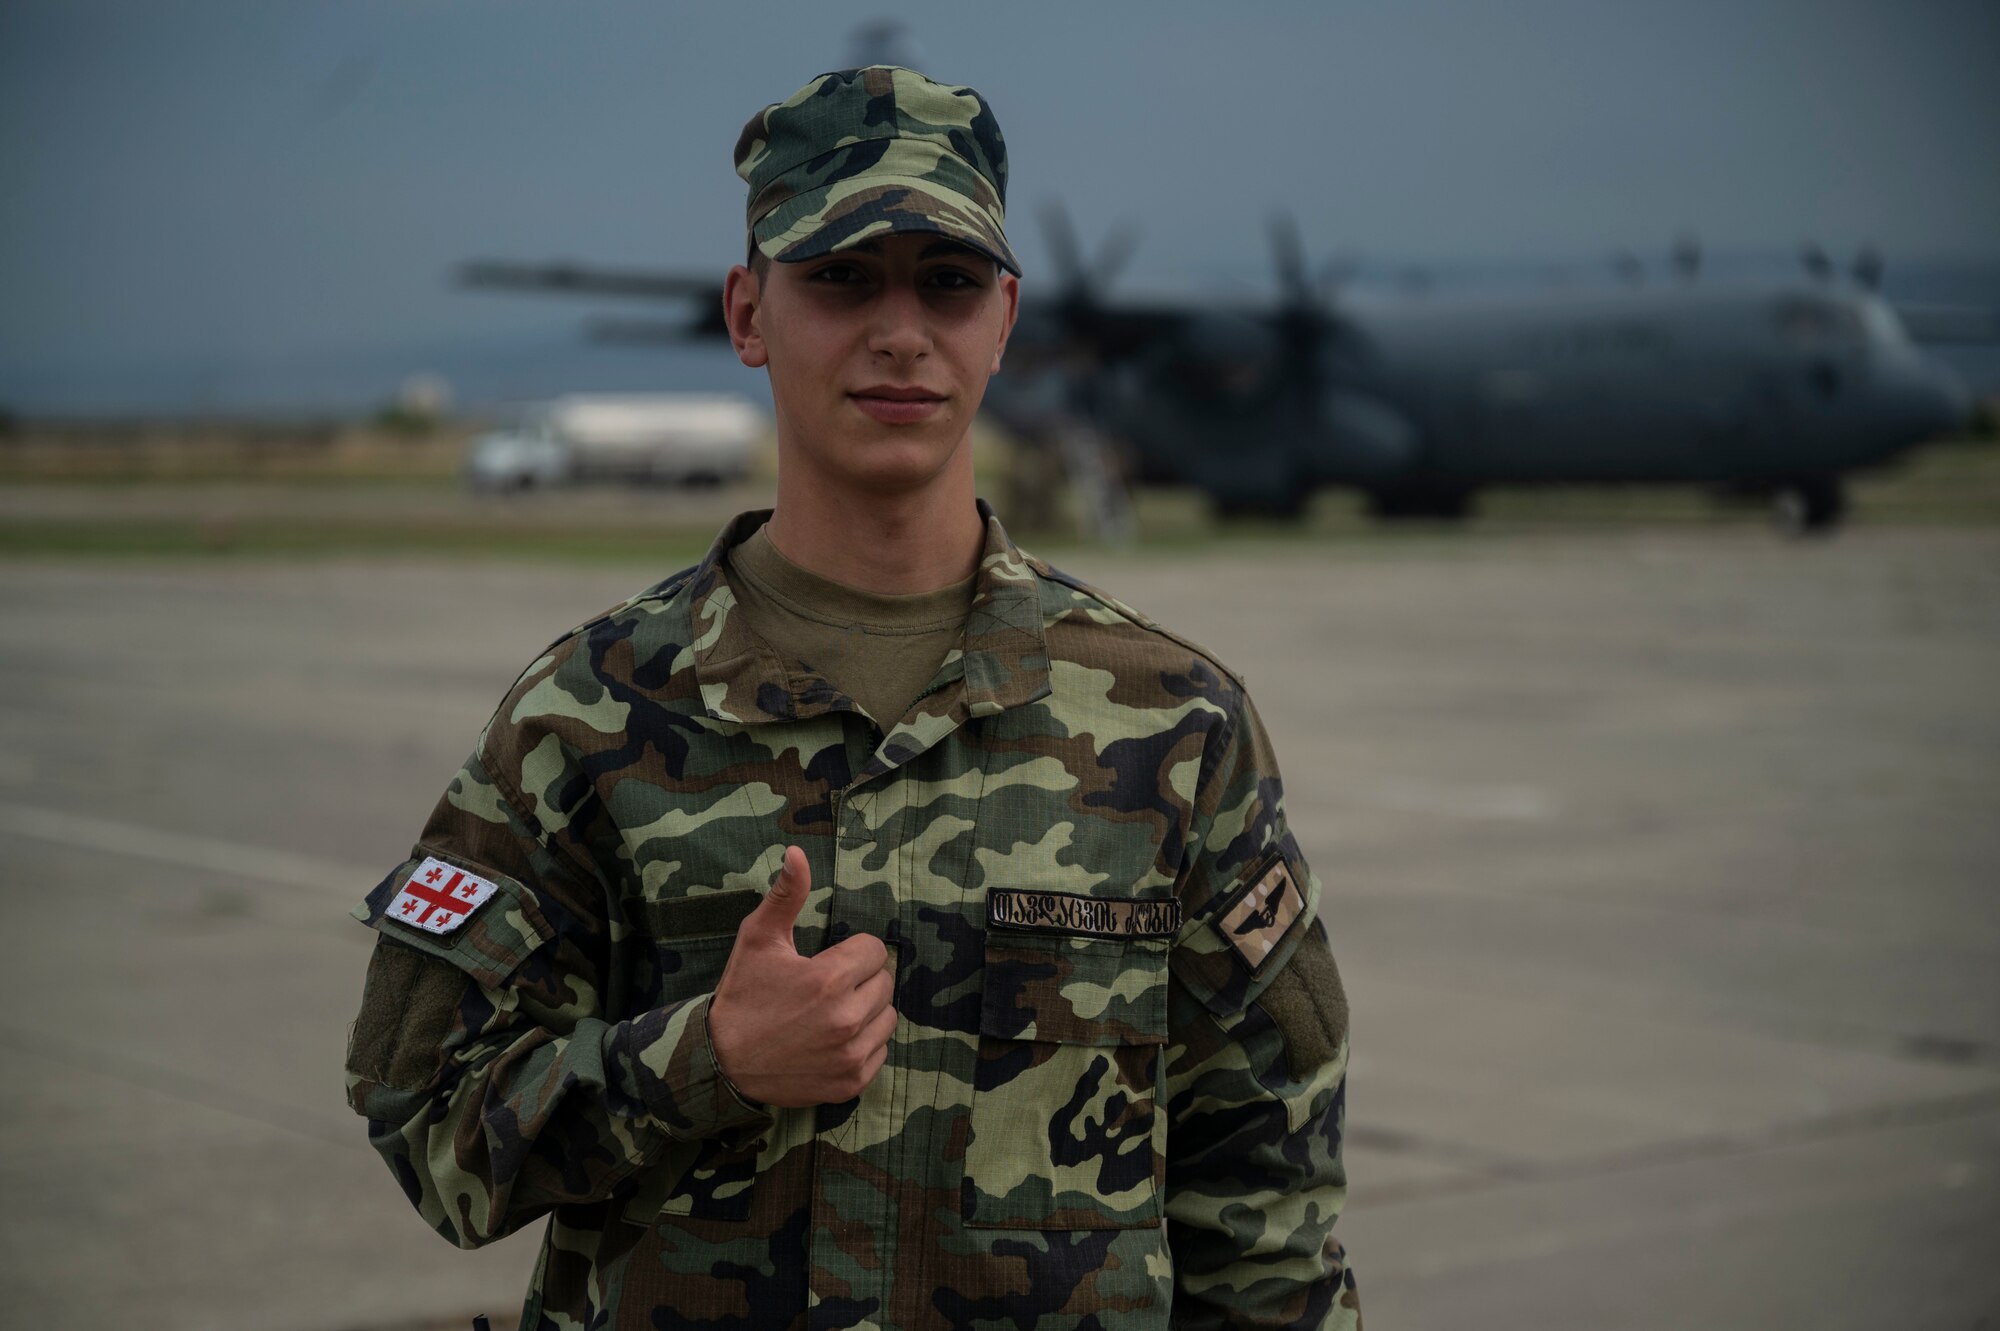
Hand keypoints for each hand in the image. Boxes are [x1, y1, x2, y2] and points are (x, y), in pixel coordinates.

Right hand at [706, 846, 896, 1108]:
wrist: (722, 1062)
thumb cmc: (743, 994)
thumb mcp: (758, 939)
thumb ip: (786, 895)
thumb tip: (797, 852)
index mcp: (829, 979)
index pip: (875, 950)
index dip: (851, 952)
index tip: (825, 962)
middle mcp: (846, 1019)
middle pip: (884, 982)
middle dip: (859, 980)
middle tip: (825, 989)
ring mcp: (851, 1054)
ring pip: (887, 1017)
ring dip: (867, 1011)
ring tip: (831, 1013)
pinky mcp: (851, 1082)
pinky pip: (881, 1051)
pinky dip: (863, 1044)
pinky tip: (832, 1040)